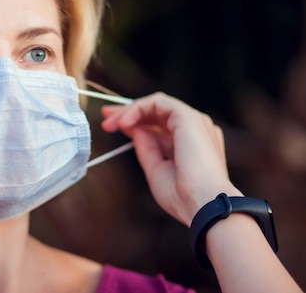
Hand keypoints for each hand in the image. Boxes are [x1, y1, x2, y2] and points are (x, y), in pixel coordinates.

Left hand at [101, 92, 241, 224]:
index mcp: (192, 143)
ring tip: (111, 123)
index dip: (135, 121)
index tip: (112, 124)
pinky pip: (159, 103)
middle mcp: (195, 129)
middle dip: (128, 112)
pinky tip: (124, 122)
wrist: (203, 204)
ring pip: (156, 105)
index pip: (160, 124)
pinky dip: (138, 108)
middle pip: (157, 112)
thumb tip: (135, 129)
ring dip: (130, 110)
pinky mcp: (188, 117)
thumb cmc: (183, 196)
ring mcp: (194, 122)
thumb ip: (146, 147)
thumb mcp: (156, 169)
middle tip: (105, 116)